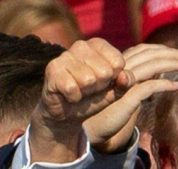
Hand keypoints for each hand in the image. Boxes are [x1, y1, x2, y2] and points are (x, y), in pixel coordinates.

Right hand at [29, 38, 136, 163]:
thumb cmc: (93, 98)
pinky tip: (69, 95)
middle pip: (105, 72)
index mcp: (98, 45)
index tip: (104, 83)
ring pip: (88, 80)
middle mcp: (81, 46)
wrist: (68, 114)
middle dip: (99, 87)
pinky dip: (74, 98)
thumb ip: (125, 83)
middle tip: (89, 89)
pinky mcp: (52, 69)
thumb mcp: (114, 92)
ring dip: (86, 93)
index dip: (114, 80)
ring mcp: (65, 56)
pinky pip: (72, 88)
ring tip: (79, 91)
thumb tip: (125, 76)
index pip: (118, 62)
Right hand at [85, 44, 177, 153]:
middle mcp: (119, 70)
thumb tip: (157, 74)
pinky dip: (164, 85)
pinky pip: (148, 87)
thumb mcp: (124, 92)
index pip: (142, 50)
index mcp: (118, 66)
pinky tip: (176, 86)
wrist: (91, 128)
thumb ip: (137, 81)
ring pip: (151, 66)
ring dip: (172, 64)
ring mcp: (122, 82)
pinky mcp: (125, 97)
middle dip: (170, 53)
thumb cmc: (107, 111)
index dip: (160, 49)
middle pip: (149, 54)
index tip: (176, 53)